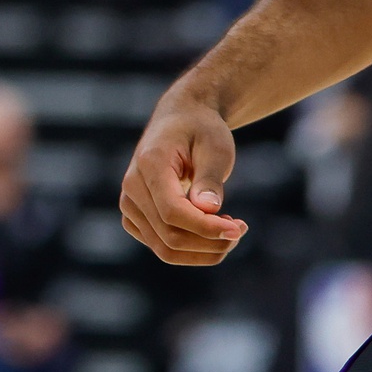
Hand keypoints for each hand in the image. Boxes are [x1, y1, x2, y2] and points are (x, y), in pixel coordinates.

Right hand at [121, 78, 246, 266]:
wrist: (181, 120)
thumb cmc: (201, 130)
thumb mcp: (215, 147)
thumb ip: (210, 178)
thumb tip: (207, 209)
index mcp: (149, 164)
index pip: (172, 212)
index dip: (206, 228)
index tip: (237, 228)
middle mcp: (132, 188)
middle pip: (169, 236)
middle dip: (210, 242)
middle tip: (241, 229)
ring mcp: (130, 205)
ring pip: (165, 249)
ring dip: (203, 251)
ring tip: (231, 230)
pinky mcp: (135, 218)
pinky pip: (162, 247)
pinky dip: (192, 249)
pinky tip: (213, 229)